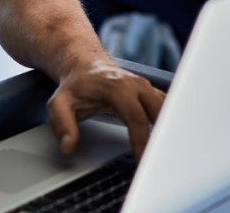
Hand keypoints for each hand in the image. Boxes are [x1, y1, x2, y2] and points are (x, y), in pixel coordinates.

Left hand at [47, 59, 165, 158]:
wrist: (85, 66)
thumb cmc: (75, 86)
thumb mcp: (59, 103)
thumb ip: (62, 124)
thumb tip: (69, 146)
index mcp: (117, 87)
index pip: (136, 116)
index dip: (141, 140)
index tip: (142, 160)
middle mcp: (136, 84)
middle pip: (159, 112)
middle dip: (163, 137)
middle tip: (161, 162)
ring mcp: (146, 87)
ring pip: (167, 109)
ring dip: (169, 130)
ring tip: (167, 155)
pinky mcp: (151, 92)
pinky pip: (167, 107)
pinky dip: (169, 124)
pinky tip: (168, 141)